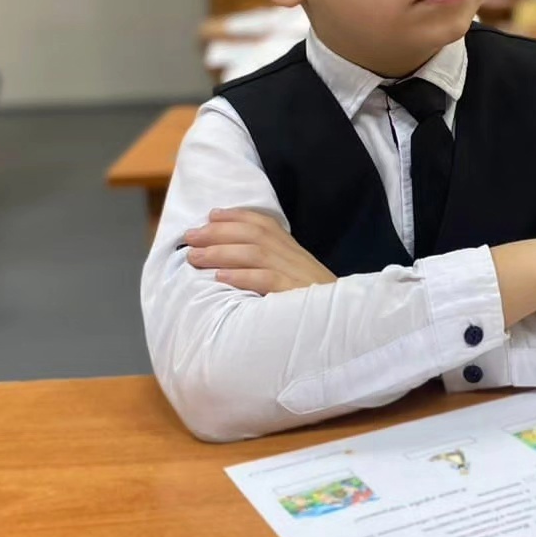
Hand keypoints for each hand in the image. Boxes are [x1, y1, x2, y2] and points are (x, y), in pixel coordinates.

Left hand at [184, 208, 336, 293]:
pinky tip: (220, 279)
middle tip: (190, 237)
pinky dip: (242, 277)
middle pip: (254, 235)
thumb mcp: (296, 276)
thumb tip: (233, 262)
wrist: (345, 322)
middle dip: (219, 232)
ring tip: (194, 257)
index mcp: (292, 250)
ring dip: (221, 253)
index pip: (263, 223)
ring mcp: (294, 274)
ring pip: (255, 254)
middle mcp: (293, 256)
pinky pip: (266, 281)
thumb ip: (272, 265)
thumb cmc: (313, 303)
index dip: (237, 216)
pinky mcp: (294, 294)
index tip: (211, 214)